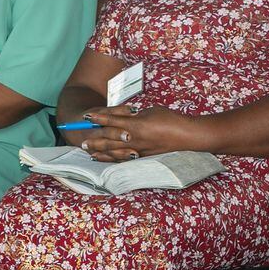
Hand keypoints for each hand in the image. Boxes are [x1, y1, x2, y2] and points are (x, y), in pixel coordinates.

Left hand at [79, 105, 197, 161]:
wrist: (186, 135)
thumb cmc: (170, 119)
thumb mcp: (151, 111)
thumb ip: (136, 116)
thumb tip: (127, 118)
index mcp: (135, 124)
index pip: (112, 120)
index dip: (98, 118)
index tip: (86, 116)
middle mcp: (134, 138)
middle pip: (109, 139)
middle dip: (95, 139)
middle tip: (82, 141)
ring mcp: (138, 149)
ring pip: (114, 151)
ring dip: (100, 151)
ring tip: (89, 152)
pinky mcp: (143, 156)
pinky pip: (123, 157)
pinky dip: (112, 158)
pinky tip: (105, 158)